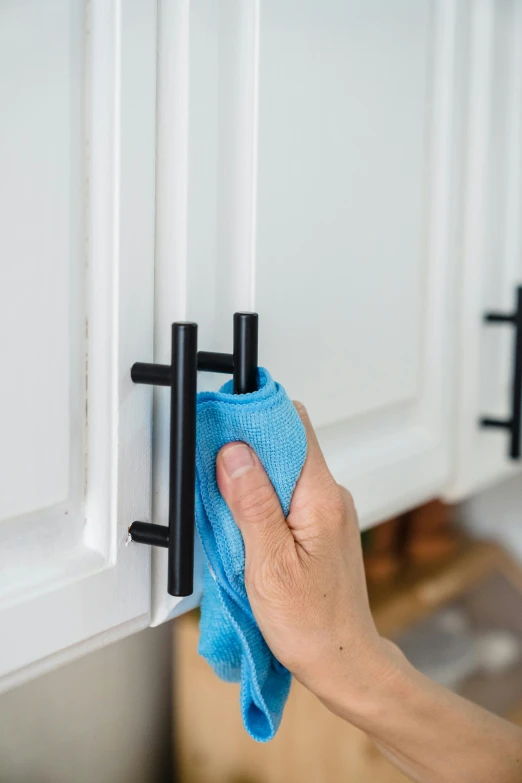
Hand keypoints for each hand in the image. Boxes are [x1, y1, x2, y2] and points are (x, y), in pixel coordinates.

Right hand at [215, 402, 393, 711]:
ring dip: (252, 479)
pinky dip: (262, 500)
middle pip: (288, 446)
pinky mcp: (320, 526)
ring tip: (226, 505)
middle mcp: (330, 497)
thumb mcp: (269, 564)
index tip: (224, 422)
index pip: (295, 427)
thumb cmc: (312, 623)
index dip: (257, 417)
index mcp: (322, 498)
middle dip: (247, 450)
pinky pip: (288, 495)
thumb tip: (235, 454)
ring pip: (285, 471)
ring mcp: (327, 511)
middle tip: (214, 470)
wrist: (341, 659)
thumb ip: (252, 504)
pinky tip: (244, 523)